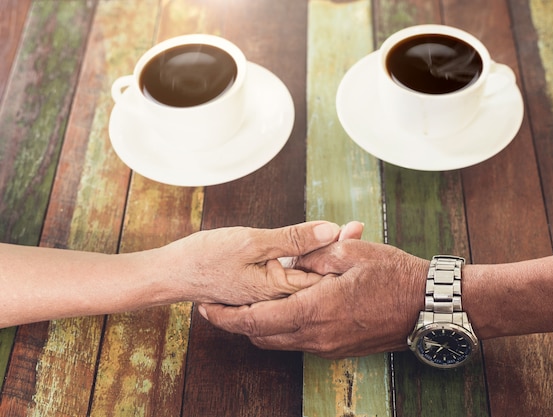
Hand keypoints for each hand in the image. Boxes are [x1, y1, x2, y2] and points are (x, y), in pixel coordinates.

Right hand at [155, 221, 346, 305]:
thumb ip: (292, 238)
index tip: (358, 232)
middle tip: (357, 228)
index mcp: (279, 290)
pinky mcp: (261, 283)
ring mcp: (270, 291)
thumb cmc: (206, 258)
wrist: (173, 273)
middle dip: (338, 250)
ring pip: (304, 271)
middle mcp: (278, 295)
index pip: (322, 274)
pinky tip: (315, 242)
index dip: (342, 252)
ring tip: (346, 232)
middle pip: (317, 274)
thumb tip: (330, 230)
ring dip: (323, 251)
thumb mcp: (252, 242)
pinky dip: (304, 255)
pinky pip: (289, 271)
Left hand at [201, 239, 428, 358]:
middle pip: (261, 336)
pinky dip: (282, 327)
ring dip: (258, 325)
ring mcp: (328, 346)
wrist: (427, 305)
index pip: (255, 321)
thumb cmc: (393, 276)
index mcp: (315, 311)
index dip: (226, 316)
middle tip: (220, 305)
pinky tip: (283, 307)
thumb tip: (285, 259)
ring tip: (246, 304)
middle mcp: (317, 336)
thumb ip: (310, 255)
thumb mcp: (349, 253)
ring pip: (278, 341)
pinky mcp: (338, 348)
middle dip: (236, 323)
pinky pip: (298, 342)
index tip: (207, 307)